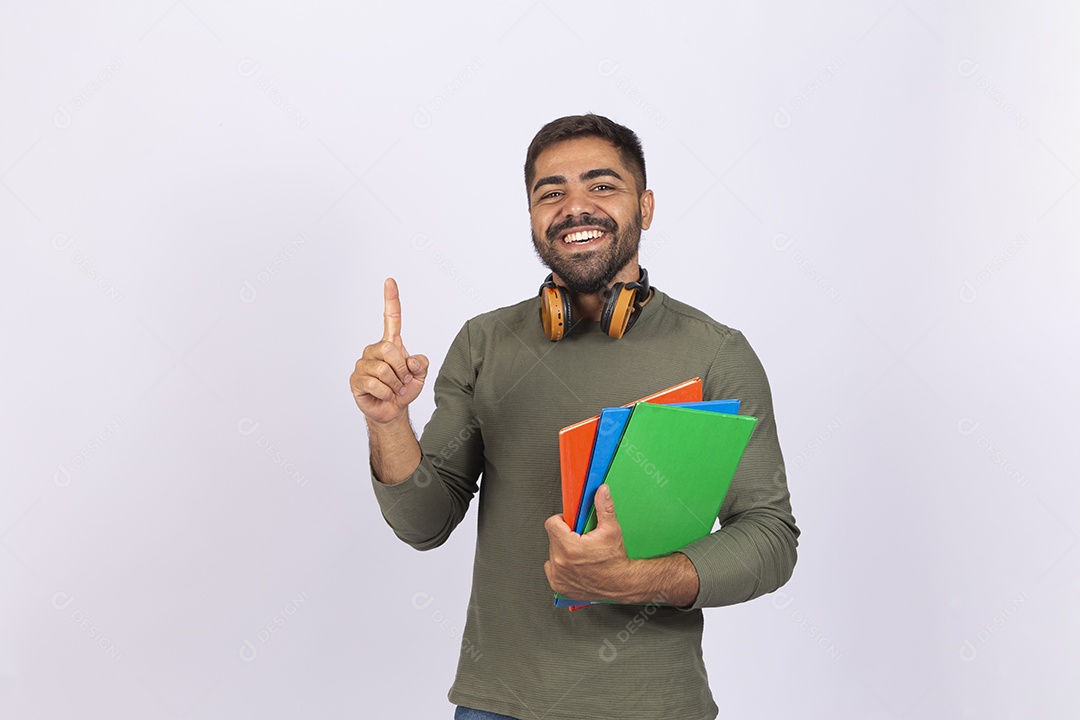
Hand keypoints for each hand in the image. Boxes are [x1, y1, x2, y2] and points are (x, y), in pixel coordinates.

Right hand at [350, 278, 429, 424]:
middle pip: (390, 349)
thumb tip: (410, 360)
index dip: (391, 300)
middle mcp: (374, 350)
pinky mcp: (356, 379)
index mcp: (391, 344)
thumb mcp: (420, 376)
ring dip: (395, 385)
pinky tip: (384, 395)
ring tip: (394, 390)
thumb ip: (421, 364)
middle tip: (403, 381)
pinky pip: (375, 384)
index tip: (390, 281)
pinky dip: (386, 393)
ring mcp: (363, 364)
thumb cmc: (404, 389)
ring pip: (384, 370)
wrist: (391, 410)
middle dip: (402, 369)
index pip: (391, 318)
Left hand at [544, 485, 632, 601]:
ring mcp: (558, 575)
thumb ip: (604, 507)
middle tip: (581, 540)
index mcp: (569, 547)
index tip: (571, 524)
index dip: (562, 520)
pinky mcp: (558, 584)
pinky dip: (561, 566)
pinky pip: (552, 569)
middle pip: (553, 538)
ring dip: (563, 551)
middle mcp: (560, 562)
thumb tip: (601, 491)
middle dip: (565, 536)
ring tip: (580, 554)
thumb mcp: (612, 530)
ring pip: (552, 553)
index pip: (551, 524)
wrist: (621, 585)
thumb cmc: (616, 562)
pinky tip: (575, 564)